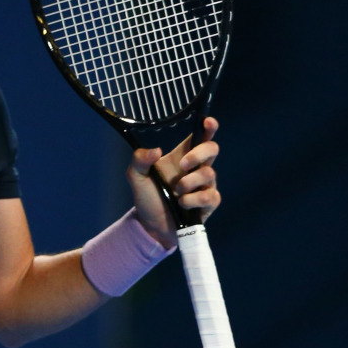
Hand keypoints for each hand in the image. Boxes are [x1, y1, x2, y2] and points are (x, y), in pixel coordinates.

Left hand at [126, 117, 221, 247]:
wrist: (150, 226)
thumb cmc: (147, 198)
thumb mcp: (136, 177)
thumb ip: (139, 160)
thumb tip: (156, 151)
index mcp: (181, 157)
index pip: (199, 137)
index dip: (208, 127)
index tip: (207, 121)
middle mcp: (196, 168)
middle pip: (211, 149)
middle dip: (198, 155)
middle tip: (183, 165)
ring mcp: (204, 186)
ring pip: (210, 174)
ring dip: (190, 183)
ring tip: (176, 193)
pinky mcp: (208, 203)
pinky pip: (210, 196)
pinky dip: (194, 200)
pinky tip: (183, 205)